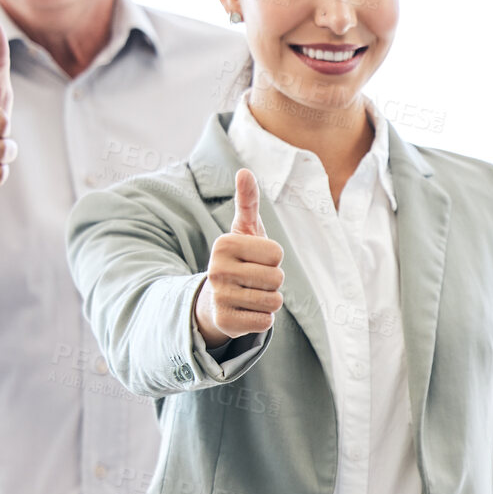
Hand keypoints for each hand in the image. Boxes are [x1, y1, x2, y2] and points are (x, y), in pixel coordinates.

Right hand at [194, 169, 284, 347]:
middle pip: (277, 278)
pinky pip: (266, 321)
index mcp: (224, 244)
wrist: (215, 300)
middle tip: (253, 280)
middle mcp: (216, 270)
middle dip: (273, 281)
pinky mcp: (224, 323)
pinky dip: (262, 319)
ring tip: (250, 295)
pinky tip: (245, 312)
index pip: (277, 254)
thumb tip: (244, 171)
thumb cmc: (238, 260)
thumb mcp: (244, 230)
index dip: (273, 259)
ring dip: (269, 300)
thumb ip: (248, 201)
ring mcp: (219, 297)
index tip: (255, 260)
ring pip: (274, 301)